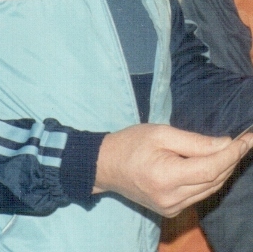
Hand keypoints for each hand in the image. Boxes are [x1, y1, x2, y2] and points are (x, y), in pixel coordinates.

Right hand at [93, 123, 252, 216]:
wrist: (105, 166)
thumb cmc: (130, 143)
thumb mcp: (160, 133)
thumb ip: (194, 141)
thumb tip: (225, 144)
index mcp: (167, 176)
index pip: (211, 168)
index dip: (232, 154)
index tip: (247, 139)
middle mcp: (172, 198)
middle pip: (214, 180)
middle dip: (232, 160)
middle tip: (246, 141)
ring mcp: (172, 208)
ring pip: (211, 189)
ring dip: (225, 170)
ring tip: (236, 150)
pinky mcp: (171, 210)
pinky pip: (200, 195)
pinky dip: (212, 179)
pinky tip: (217, 164)